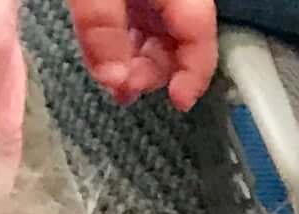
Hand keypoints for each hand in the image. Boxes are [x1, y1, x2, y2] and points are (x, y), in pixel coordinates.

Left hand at [66, 0, 218, 108]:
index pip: (199, 38)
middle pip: (175, 43)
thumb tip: (113, 80)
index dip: (193, 76)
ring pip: (152, 37)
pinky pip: (132, 24)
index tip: (178, 103)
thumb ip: (105, 27)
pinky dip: (117, 45)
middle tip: (120, 86)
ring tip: (106, 76)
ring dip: (130, 64)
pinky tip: (99, 57)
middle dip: (149, 72)